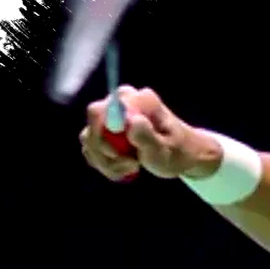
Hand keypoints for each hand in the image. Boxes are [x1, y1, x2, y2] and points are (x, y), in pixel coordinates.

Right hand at [79, 85, 218, 180]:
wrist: (180, 156)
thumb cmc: (177, 152)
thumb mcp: (164, 150)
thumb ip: (147, 136)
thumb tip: (130, 120)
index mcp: (139, 99)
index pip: (104, 111)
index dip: (105, 135)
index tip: (121, 155)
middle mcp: (121, 101)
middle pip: (93, 123)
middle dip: (105, 151)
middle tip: (131, 165)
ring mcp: (110, 115)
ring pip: (89, 138)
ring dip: (107, 161)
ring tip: (133, 167)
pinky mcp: (103, 130)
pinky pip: (90, 148)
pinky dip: (105, 164)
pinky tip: (125, 168)